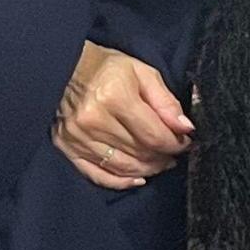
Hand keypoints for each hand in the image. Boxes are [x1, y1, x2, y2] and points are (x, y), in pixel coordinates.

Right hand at [58, 43, 189, 188]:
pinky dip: (120, 182)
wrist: (63, 67)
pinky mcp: (67, 146)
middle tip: (173, 153)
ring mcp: (79, 136)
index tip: (184, 142)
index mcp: (116, 97)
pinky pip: (97, 174)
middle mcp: (95, 120)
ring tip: (159, 163)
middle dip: (163, 156)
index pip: (154, 135)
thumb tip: (185, 128)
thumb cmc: (105, 67)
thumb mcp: (142, 72)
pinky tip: (137, 179)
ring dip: (147, 169)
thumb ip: (165, 101)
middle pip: (140, 153)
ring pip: (123, 167)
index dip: (175, 144)